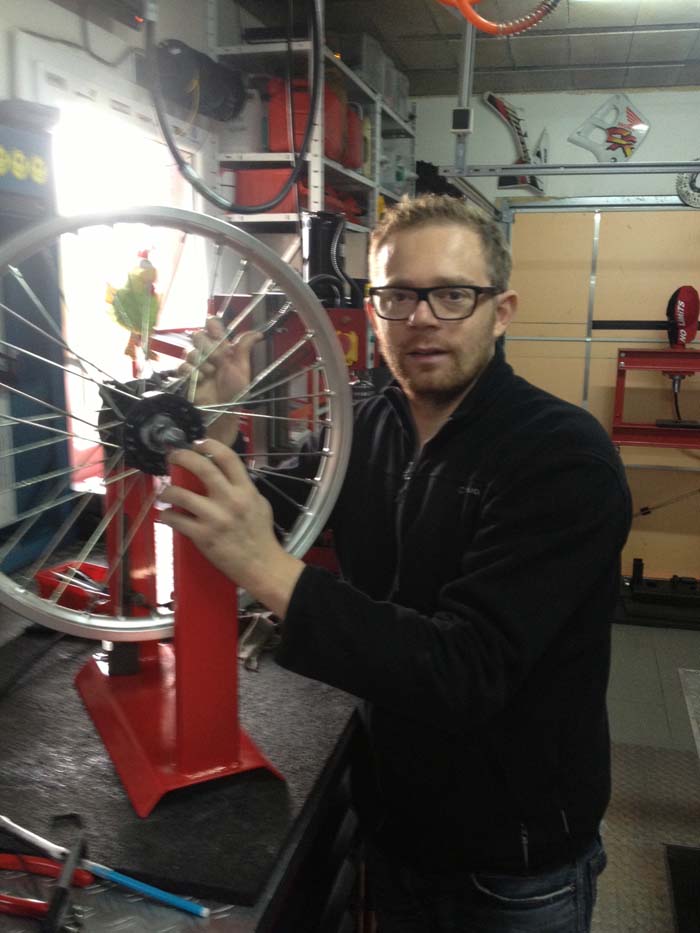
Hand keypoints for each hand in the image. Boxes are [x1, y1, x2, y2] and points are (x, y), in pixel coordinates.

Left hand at [159, 438, 303, 617]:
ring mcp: (215, 518)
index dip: (210, 445)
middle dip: (182, 457)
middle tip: (173, 456)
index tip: (198, 443)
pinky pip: (176, 520)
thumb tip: (224, 474)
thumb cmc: (260, 534)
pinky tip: (167, 516)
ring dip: (167, 491)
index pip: (227, 457)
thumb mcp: (259, 503)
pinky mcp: (202, 536)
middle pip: (202, 468)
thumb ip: (243, 487)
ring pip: (181, 495)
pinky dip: (167, 516)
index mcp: (245, 489)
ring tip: (165, 493)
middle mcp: (230, 500)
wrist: (261, 565)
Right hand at [179, 317, 261, 444]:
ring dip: (202, 364)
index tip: (216, 333)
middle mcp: (207, 352)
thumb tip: (259, 332)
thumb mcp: (242, 369)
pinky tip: (200, 380)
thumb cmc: (234, 392)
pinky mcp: (186, 375)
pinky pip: (183, 366)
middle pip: (198, 335)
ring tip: (211, 375)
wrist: (222, 411)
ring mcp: (195, 363)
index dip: (212, 326)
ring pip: (190, 351)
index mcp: (222, 348)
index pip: (212, 325)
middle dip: (208, 349)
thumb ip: (244, 348)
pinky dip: (192, 372)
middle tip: (217, 362)